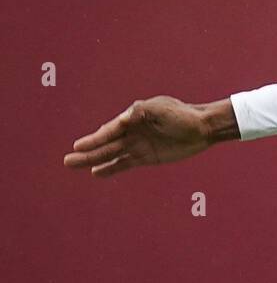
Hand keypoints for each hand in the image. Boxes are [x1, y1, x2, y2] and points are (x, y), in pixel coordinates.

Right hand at [63, 96, 229, 177]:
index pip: (111, 130)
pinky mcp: (145, 157)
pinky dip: (111, 168)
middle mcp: (131, 131)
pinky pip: (124, 164)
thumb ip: (142, 113)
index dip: (96, 138)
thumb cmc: (182, 114)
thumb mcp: (161, 109)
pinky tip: (96, 173)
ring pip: (110, 155)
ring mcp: (137, 145)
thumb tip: (124, 119)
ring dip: (93, 161)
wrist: (202, 128)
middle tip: (67, 160)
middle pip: (105, 144)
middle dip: (87, 152)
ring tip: (73, 165)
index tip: (81, 146)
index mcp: (132, 116)